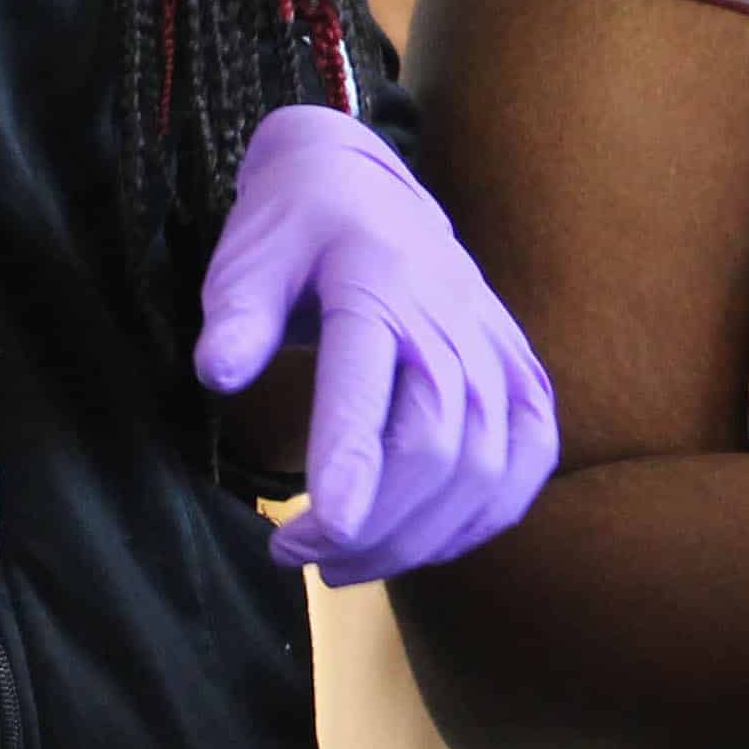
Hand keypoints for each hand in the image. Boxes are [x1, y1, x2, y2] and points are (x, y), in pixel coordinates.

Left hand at [194, 105, 558, 587]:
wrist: (362, 185)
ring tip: (349, 563)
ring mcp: (493, 343)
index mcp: (376, 283)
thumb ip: (235, 315)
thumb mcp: (248, 255)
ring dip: (420, 536)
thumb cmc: (296, 226)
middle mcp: (448, 317)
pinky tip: (432, 540)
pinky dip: (489, 512)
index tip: (315, 540)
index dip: (350, 473)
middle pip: (436, 447)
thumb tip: (218, 375)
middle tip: (298, 557)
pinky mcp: (519, 366)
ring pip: (485, 465)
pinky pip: (530, 453)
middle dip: (372, 526)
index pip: (369, 390)